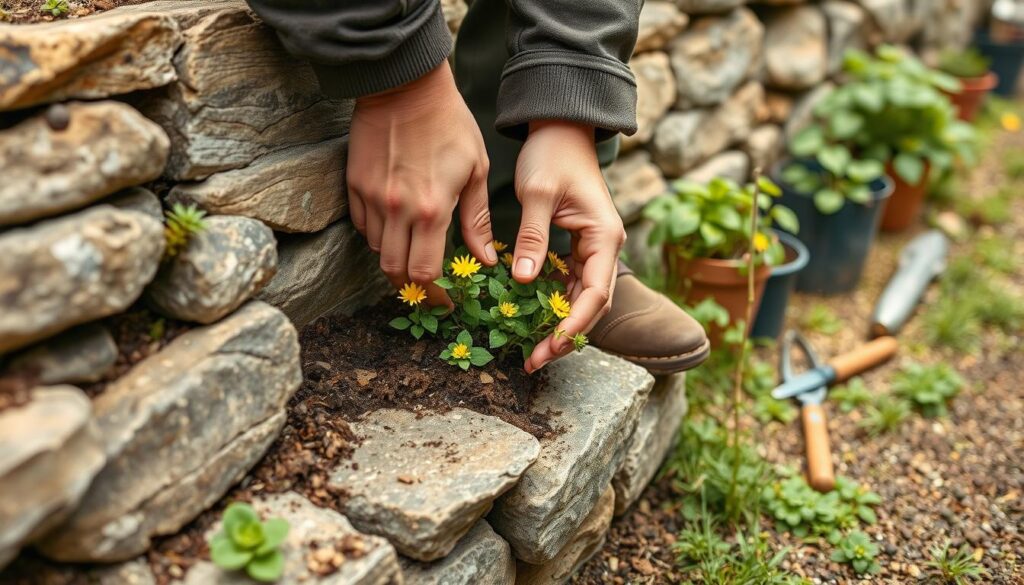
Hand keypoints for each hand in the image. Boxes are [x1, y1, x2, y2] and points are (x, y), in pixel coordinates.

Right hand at [347, 61, 496, 306]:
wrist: (405, 85)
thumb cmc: (449, 123)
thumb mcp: (475, 170)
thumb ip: (478, 221)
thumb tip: (486, 259)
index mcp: (431, 210)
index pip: (425, 272)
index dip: (434, 295)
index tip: (445, 302)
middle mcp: (396, 210)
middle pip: (395, 271)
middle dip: (411, 287)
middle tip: (427, 288)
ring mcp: (371, 197)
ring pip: (376, 250)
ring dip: (395, 258)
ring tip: (414, 251)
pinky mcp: (354, 184)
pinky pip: (362, 225)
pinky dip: (378, 235)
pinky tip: (395, 226)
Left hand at [514, 121, 625, 372]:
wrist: (560, 128)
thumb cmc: (551, 154)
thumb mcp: (536, 193)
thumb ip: (532, 237)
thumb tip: (524, 281)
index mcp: (604, 236)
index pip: (595, 294)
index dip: (574, 325)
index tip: (549, 347)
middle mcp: (605, 247)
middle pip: (593, 304)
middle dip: (567, 336)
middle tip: (534, 360)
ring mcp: (594, 248)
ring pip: (583, 298)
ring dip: (561, 325)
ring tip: (533, 350)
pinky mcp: (579, 246)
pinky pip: (571, 284)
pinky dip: (555, 305)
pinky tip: (533, 320)